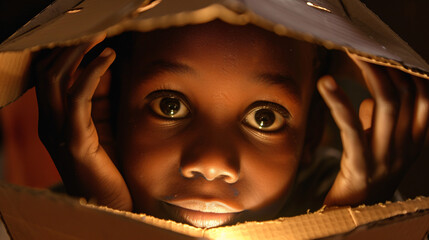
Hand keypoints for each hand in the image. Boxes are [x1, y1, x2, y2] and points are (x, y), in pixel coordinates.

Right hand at [35, 35, 131, 210]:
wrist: (112, 205)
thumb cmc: (110, 166)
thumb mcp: (104, 126)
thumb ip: (100, 100)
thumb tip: (106, 67)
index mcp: (55, 121)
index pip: (49, 77)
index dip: (67, 54)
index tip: (92, 37)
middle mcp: (49, 124)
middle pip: (47, 72)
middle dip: (71, 48)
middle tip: (96, 31)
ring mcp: (58, 133)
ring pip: (56, 79)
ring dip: (78, 53)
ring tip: (102, 39)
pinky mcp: (75, 142)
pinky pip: (77, 97)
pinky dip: (91, 73)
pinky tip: (108, 58)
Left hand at [317, 55, 428, 205]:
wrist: (355, 217)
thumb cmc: (363, 177)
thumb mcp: (378, 148)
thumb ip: (376, 125)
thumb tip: (364, 101)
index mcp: (414, 141)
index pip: (422, 97)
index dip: (406, 72)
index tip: (383, 54)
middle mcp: (406, 147)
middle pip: (402, 95)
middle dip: (382, 67)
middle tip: (359, 48)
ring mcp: (386, 157)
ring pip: (384, 106)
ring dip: (367, 75)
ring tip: (349, 56)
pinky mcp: (361, 166)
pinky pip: (353, 129)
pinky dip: (341, 103)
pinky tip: (327, 85)